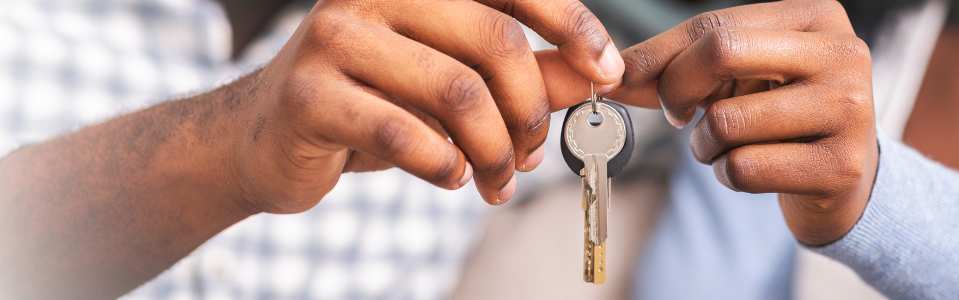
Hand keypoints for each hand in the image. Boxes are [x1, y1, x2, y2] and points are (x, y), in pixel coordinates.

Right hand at [231, 0, 622, 212]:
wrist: (266, 138)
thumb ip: (522, 75)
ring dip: (494, 150)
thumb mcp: (452, 83)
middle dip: (530, 110)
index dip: (569, 23)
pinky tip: (449, 175)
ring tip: (497, 181)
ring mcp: (335, 37)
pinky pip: (406, 136)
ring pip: (457, 93)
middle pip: (494, 41)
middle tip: (533, 155)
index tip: (606, 71)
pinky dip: (445, 166)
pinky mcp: (309, 94)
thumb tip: (593, 76)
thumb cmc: (372, 104)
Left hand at [609, 0, 877, 244]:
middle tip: (677, 115)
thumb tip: (614, 73)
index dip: (659, 57)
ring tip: (728, 147)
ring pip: (727, 122)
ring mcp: (849, 109)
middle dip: (676, 89)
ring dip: (705, 145)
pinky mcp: (841, 165)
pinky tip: (754, 171)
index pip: (715, 25)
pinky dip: (728, 175)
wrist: (846, 179)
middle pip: (721, 53)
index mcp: (816, 15)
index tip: (626, 82)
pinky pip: (744, 169)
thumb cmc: (781, 115)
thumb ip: (680, 64)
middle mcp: (843, 53)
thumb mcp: (740, 75)